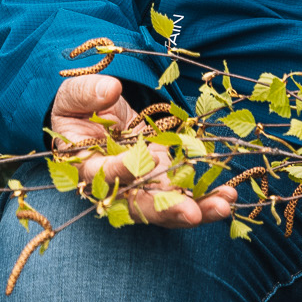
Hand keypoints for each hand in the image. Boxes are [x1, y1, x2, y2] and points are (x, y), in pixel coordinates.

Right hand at [47, 74, 237, 227]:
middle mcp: (116, 186)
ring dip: (196, 209)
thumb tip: (110, 89)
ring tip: (222, 206)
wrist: (94, 116)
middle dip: (167, 209)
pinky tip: (227, 195)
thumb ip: (88, 93)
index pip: (104, 175)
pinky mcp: (163, 179)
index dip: (124, 170)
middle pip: (140, 205)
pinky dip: (206, 197)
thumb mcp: (74, 95)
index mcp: (87, 166)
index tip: (148, 162)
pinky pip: (184, 194)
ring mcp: (143, 185)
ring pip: (167, 207)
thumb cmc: (78, 107)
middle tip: (191, 212)